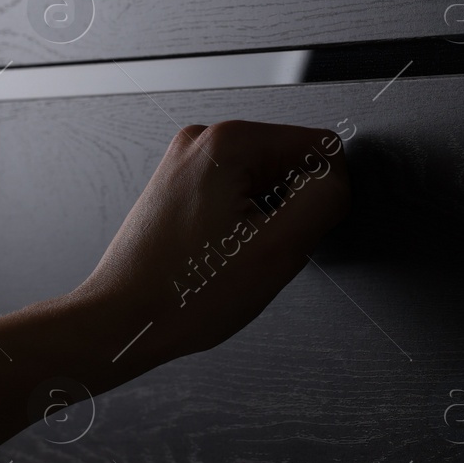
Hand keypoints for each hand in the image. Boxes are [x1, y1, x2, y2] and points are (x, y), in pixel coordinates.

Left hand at [70, 120, 349, 368]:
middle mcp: (203, 140)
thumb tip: (339, 178)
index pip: (321, 147)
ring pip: (267, 184)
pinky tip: (218, 255)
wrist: (124, 321)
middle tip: (256, 251)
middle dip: (289, 211)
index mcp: (229, 141)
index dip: (323, 198)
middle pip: (291, 164)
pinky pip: (238, 197)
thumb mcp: (278, 249)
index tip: (291, 233)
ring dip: (265, 222)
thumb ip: (325, 200)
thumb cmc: (182, 295)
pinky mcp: (181, 188)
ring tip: (232, 256)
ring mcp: (187, 163)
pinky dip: (242, 227)